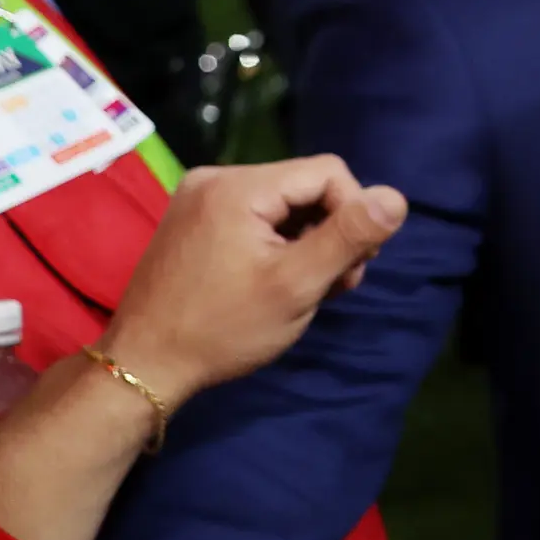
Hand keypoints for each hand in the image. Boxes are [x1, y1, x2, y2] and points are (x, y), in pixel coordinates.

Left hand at [100, 157, 405, 404]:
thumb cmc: (222, 329)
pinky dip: (278, 242)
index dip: (353, 215)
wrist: (142, 366)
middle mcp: (215, 179)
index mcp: (238, 187)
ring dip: (307, 240)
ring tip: (305, 288)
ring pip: (284, 202)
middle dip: (331, 231)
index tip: (351, 267)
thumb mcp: (296, 286)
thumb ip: (348, 237)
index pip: (329, 173)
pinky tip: (275, 279)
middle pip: (306, 186)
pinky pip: (256, 215)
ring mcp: (198, 199)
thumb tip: (397, 197)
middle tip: (333, 285)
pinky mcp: (192, 220)